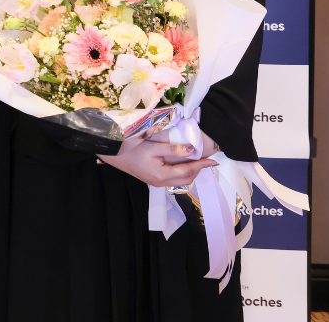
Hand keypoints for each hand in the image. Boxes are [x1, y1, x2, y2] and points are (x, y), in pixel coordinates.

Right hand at [98, 133, 217, 186]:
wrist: (114, 154)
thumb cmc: (132, 149)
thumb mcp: (153, 147)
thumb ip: (173, 149)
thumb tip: (191, 150)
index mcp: (162, 175)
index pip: (188, 171)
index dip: (202, 165)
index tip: (214, 161)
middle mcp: (161, 182)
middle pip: (186, 179)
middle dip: (198, 170)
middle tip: (206, 160)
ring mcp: (157, 182)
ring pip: (180, 181)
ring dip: (191, 172)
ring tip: (197, 162)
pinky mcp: (153, 180)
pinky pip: (173, 179)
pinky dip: (182, 172)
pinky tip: (183, 164)